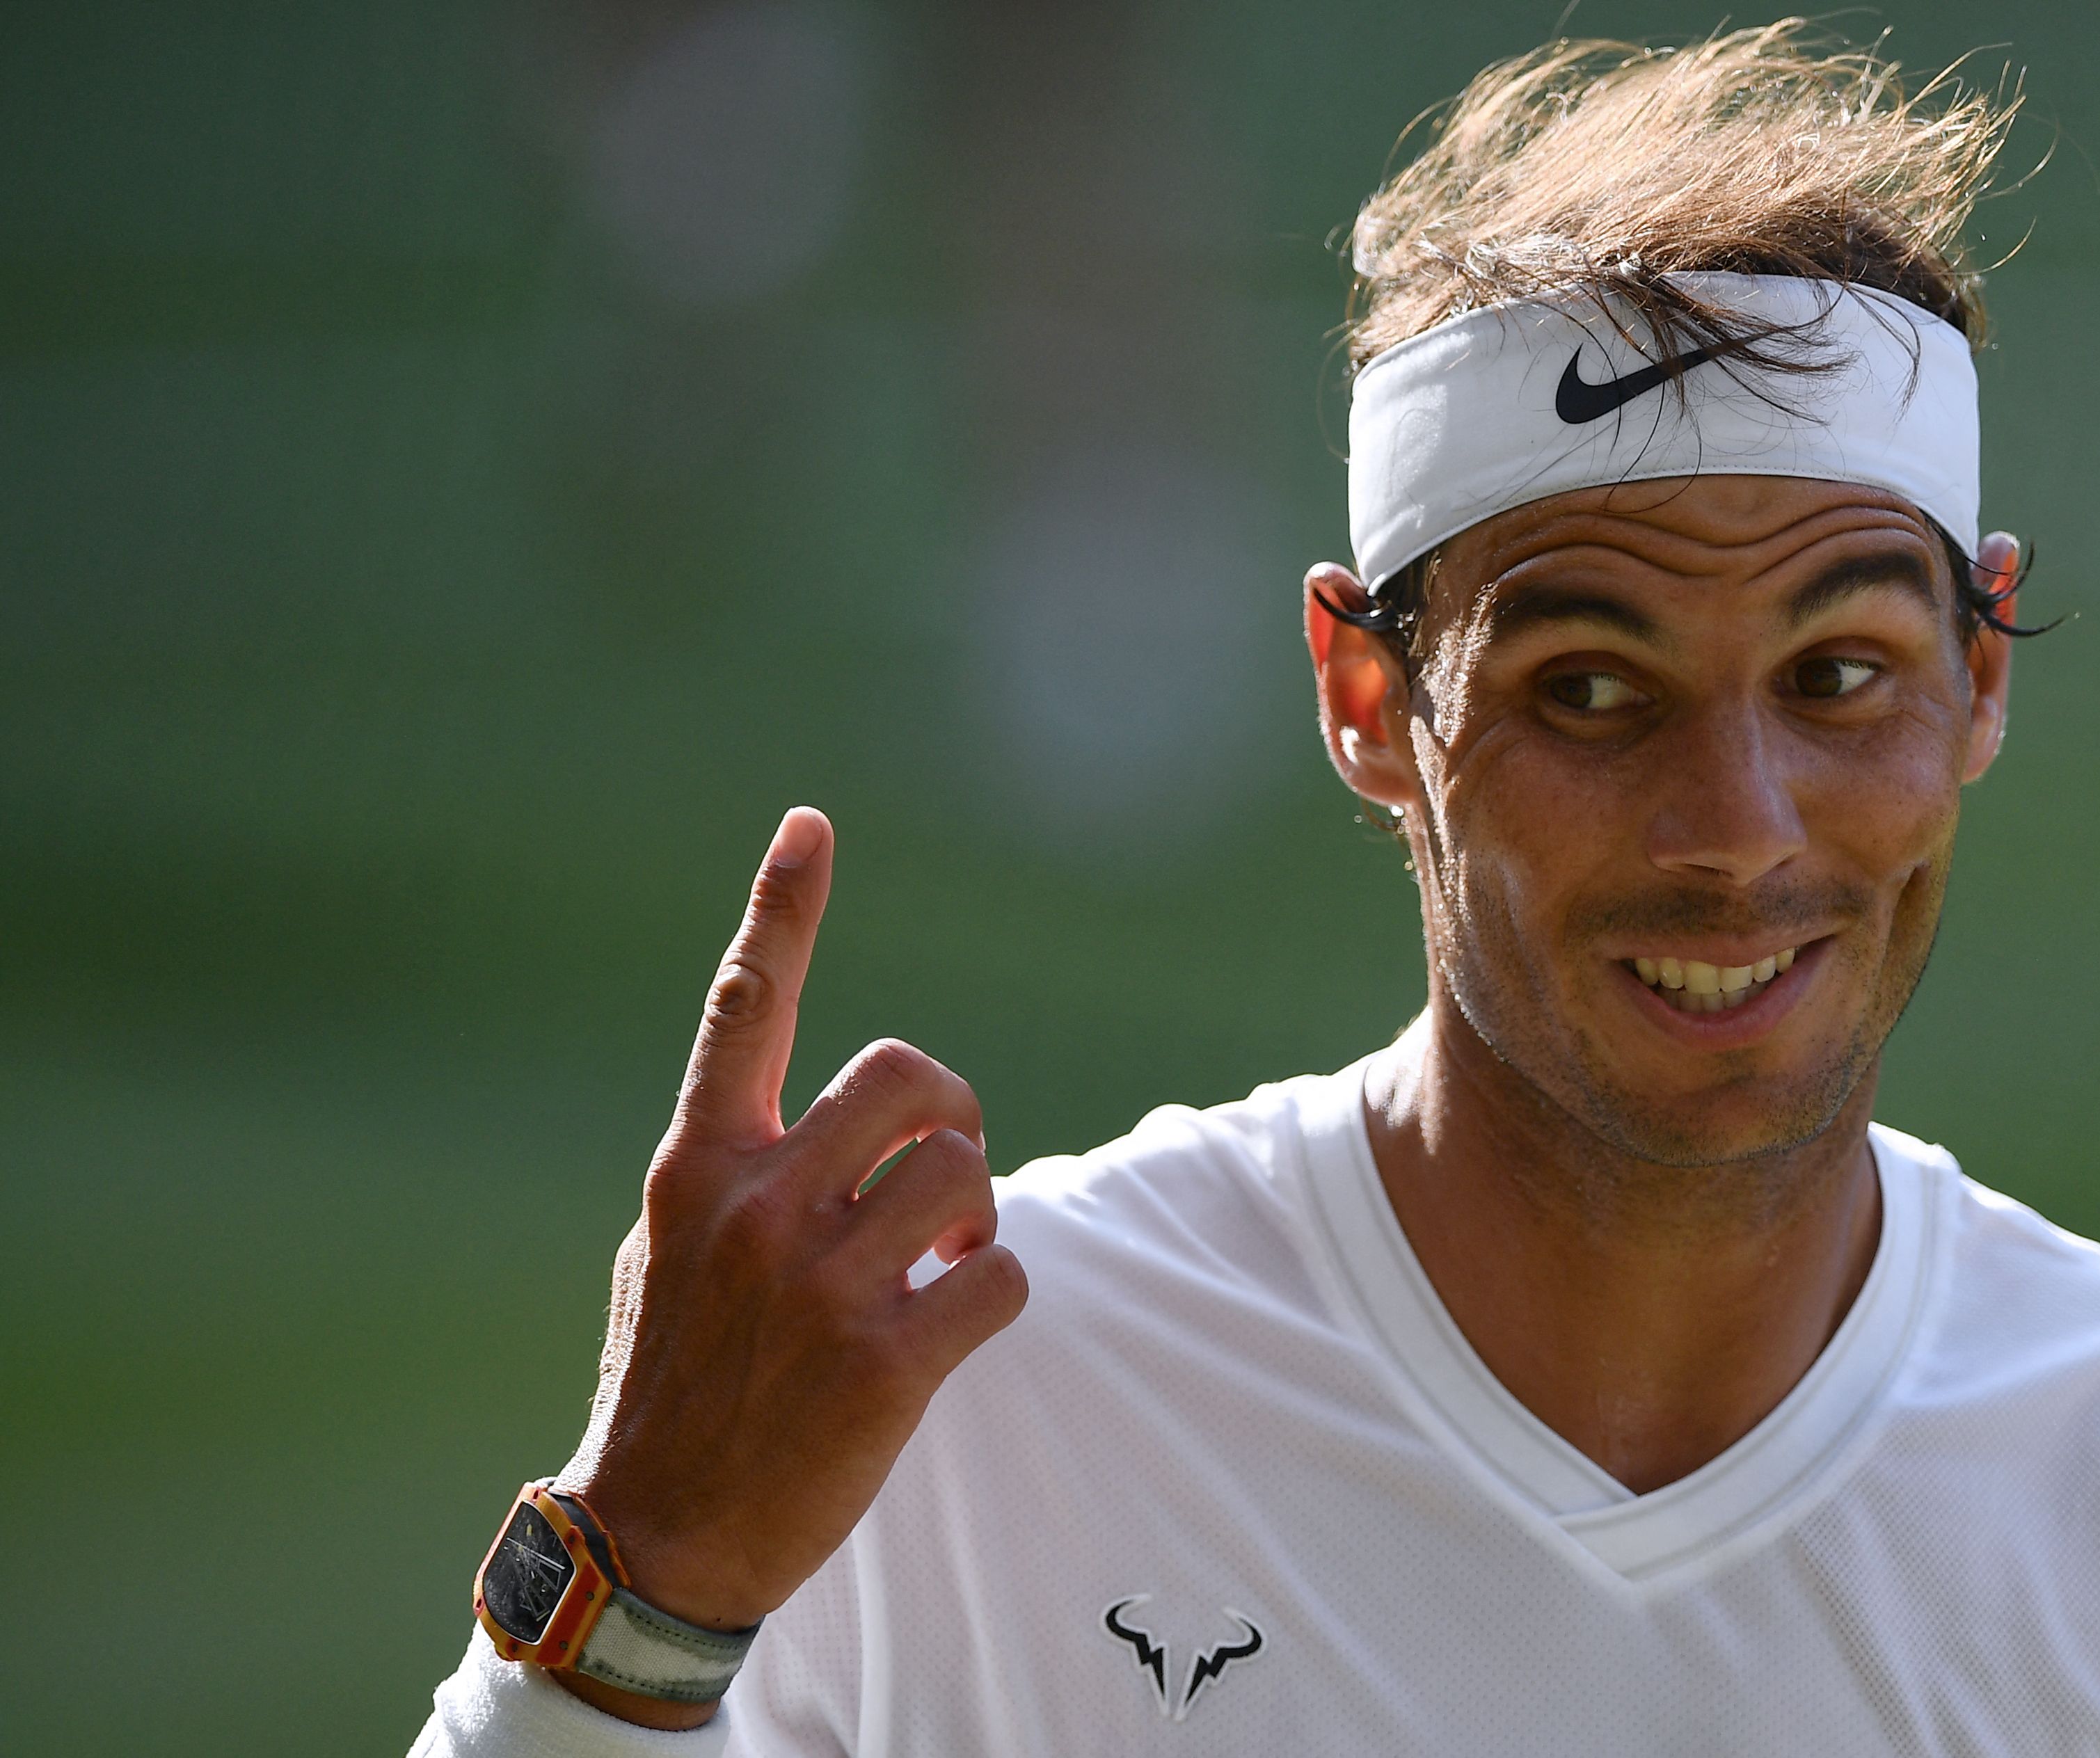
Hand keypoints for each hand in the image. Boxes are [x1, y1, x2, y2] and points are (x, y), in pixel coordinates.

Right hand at [554, 808, 1027, 1715]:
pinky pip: (1002, 1272)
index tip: (810, 825)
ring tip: (942, 1261)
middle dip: (952, 1115)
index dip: (781, 909)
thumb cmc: (676, 1387)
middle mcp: (756, 1206)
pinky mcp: (887, 1359)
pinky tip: (951, 1329)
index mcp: (698, 1168)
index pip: (744, 1011)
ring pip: (966, 1171)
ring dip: (977, 1212)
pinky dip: (996, 1292)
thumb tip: (826, 1128)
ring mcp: (820, 1282)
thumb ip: (741, 1176)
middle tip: (942, 1179)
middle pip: (909, 1078)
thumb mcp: (669, 1256)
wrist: (658, 1541)